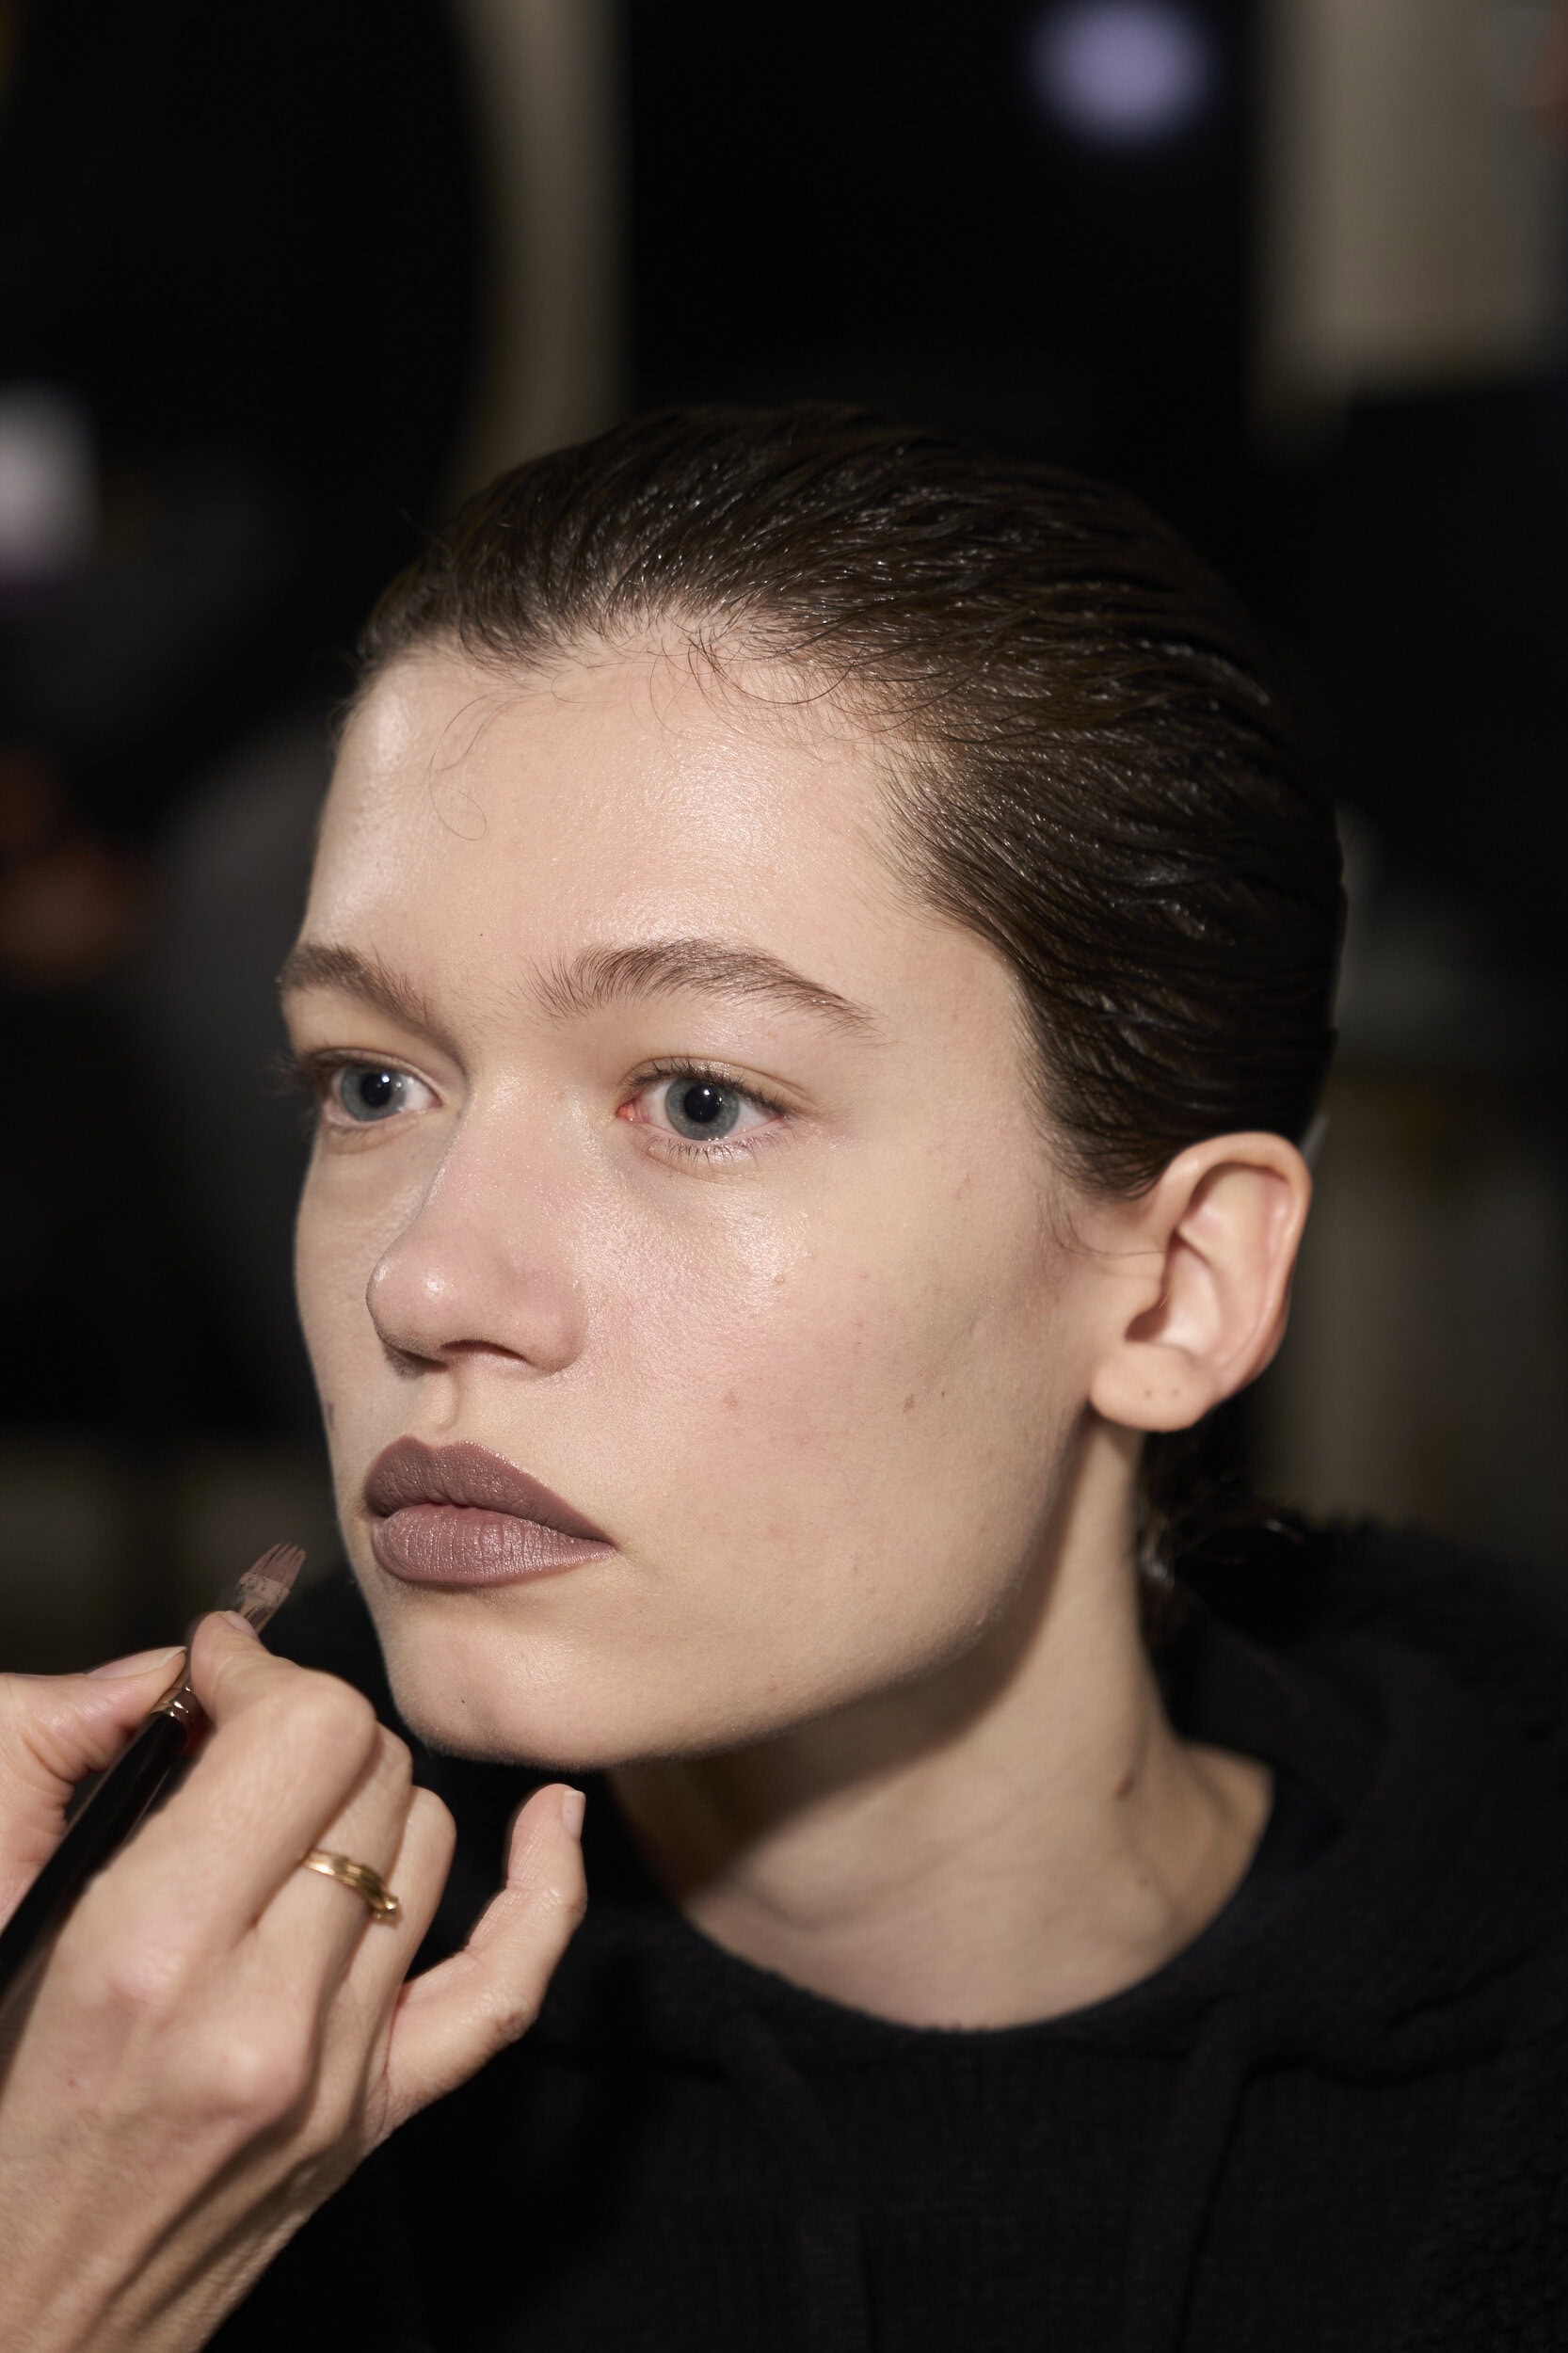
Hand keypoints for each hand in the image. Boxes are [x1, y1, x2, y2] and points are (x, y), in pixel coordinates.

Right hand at [0, 1616, 585, 2351]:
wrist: (15, 2324)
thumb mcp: (0, 1927)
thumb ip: (72, 1782)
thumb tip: (179, 1681)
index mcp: (151, 1955)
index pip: (303, 1733)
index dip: (258, 1670)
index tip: (213, 1669)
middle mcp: (264, 2015)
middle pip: (370, 1772)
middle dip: (299, 1723)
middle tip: (232, 1733)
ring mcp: (338, 2076)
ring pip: (427, 1842)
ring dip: (364, 1793)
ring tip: (287, 1803)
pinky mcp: (372, 2123)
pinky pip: (505, 1984)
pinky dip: (547, 1887)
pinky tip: (552, 1817)